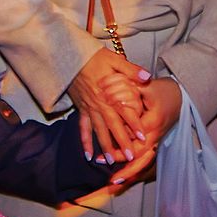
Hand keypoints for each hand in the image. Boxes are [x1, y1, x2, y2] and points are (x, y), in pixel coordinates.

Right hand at [67, 48, 150, 162]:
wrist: (69, 56)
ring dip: (105, 146)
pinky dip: (84, 142)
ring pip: (98, 130)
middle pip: (113, 126)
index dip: (134, 124)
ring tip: (112, 160)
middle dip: (122, 142)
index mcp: (110, 93)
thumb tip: (147, 77)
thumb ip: (131, 70)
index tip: (143, 137)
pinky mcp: (80, 109)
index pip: (125, 111)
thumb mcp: (115, 59)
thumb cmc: (94, 57)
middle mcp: (100, 104)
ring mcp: (89, 108)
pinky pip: (82, 128)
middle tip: (130, 156)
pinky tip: (88, 155)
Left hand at [108, 77, 182, 187]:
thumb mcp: (148, 87)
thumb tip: (111, 90)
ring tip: (114, 181)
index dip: (120, 141)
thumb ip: (130, 88)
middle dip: (127, 169)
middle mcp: (156, 135)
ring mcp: (156, 140)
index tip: (105, 148)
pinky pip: (145, 159)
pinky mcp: (154, 143)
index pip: (134, 135)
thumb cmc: (162, 91)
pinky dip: (134, 168)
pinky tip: (121, 175)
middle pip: (142, 156)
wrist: (179, 96)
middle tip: (109, 176)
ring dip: (130, 172)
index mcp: (154, 122)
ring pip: (145, 161)